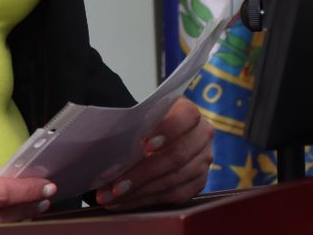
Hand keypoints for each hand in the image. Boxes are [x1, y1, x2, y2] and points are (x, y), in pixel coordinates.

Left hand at [94, 97, 214, 209]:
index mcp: (189, 111)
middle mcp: (202, 135)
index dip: (167, 131)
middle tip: (114, 186)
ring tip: (113, 197)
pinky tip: (126, 202)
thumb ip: (134, 126)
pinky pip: (174, 197)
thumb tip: (109, 150)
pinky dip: (147, 201)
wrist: (158, 134)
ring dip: (139, 192)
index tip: (143, 145)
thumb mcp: (142, 116)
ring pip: (174, 181)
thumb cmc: (145, 124)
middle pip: (176, 156)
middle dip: (141, 174)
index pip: (187, 117)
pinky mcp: (199, 182)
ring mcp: (203, 161)